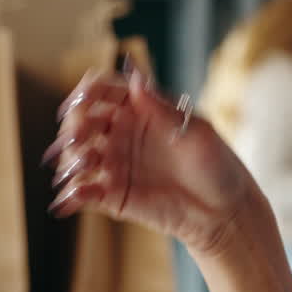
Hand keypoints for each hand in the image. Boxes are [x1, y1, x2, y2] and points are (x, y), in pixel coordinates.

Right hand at [44, 66, 254, 254]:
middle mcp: (120, 134)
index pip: (103, 91)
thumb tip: (137, 80)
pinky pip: (80, 193)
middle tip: (78, 138)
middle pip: (82, 121)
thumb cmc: (217, 166)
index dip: (87, 91)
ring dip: (70, 159)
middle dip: (74, 126)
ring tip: (84, 166)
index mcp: (139, 110)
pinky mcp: (110, 195)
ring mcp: (112, 164)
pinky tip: (68, 201)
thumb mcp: (197, 133)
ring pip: (76, 155)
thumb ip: (163, 109)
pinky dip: (69, 195)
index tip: (82, 100)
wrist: (223, 211)